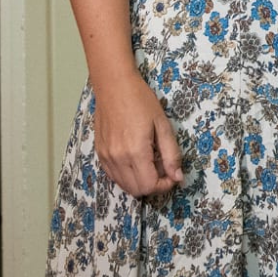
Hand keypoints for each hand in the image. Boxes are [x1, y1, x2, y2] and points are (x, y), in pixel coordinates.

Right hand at [90, 72, 183, 197]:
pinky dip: (127, 175)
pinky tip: (135, 160)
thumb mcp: (163, 125)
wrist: (114, 86)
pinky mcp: (100, 153)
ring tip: (149, 162)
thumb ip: (171, 154)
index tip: (172, 174)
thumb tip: (177, 177)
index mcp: (135, 152)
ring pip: (124, 186)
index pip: (149, 187)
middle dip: (153, 185)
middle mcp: (117, 159)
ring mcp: (106, 157)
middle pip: (136, 190)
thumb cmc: (142, 101)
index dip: (164, 185)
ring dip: (140, 181)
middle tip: (162, 169)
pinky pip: (114, 176)